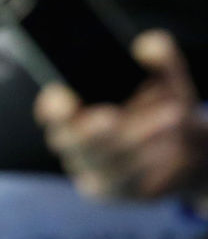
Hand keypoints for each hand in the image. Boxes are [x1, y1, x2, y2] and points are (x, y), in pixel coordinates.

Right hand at [37, 30, 207, 201]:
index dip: (51, 105)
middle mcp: (71, 140)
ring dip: (138, 138)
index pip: (48, 109)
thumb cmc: (162, 107)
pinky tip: (173, 146)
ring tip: (172, 116)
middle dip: (90, 131)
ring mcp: (89, 169)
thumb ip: (160, 58)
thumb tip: (148, 47)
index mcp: (70, 107)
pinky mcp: (112, 191)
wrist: (190, 151)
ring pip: (104, 160)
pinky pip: (127, 181)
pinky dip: (152, 163)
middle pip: (69, 141)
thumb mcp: (166, 79)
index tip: (64, 97)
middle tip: (111, 116)